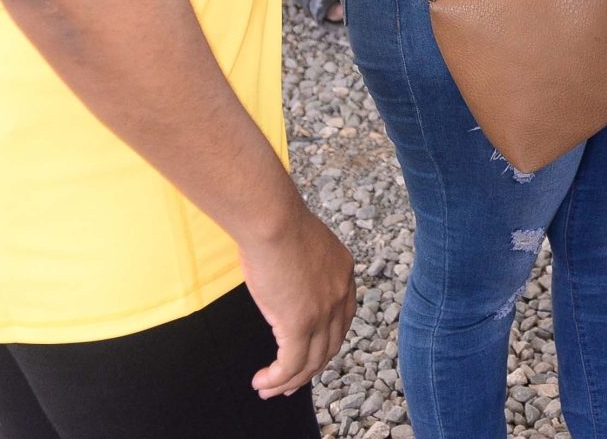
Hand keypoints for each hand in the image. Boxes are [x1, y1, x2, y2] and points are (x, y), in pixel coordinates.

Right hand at [240, 203, 355, 398]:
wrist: (272, 219)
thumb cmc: (277, 222)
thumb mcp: (301, 245)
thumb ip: (302, 267)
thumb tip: (285, 282)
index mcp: (344, 273)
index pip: (342, 319)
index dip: (325, 341)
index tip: (307, 353)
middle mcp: (340, 294)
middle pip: (330, 345)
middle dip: (310, 368)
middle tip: (290, 381)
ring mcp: (323, 311)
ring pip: (312, 362)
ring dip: (290, 381)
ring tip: (269, 388)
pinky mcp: (300, 323)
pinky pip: (291, 364)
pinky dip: (277, 378)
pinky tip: (262, 381)